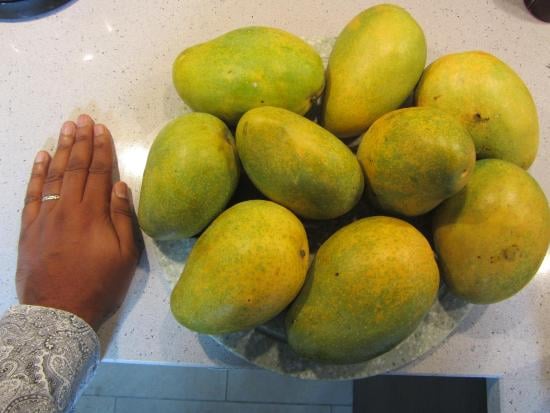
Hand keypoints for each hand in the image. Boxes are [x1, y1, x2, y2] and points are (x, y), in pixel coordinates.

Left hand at [16, 114, 139, 330]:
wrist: (59, 313)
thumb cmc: (100, 285)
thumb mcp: (125, 256)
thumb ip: (122, 218)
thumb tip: (120, 186)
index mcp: (92, 214)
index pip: (98, 173)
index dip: (101, 149)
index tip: (102, 129)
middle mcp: (67, 209)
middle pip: (75, 168)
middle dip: (81, 142)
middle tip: (82, 118)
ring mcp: (45, 217)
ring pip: (53, 175)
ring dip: (61, 150)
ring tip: (65, 129)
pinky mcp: (29, 228)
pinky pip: (32, 194)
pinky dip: (36, 174)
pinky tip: (41, 157)